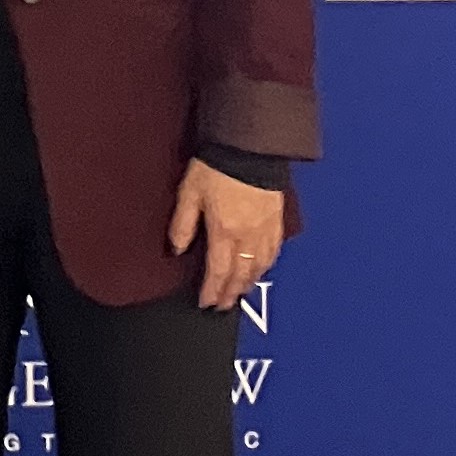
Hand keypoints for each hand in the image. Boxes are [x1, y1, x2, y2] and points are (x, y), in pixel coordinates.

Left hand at [168, 156, 283, 310]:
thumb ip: (182, 224)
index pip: (218, 272)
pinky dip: (266, 266)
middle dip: (231, 293)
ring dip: (249, 282)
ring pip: (259, 266)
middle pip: (240, 274)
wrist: (250, 149)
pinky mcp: (277, 220)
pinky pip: (274, 252)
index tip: (206, 303)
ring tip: (240, 292)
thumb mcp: (189, 193)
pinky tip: (261, 268)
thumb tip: (177, 250)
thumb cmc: (215, 168)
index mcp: (224, 232)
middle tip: (223, 306)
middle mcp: (247, 237)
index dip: (212, 291)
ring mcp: (265, 230)